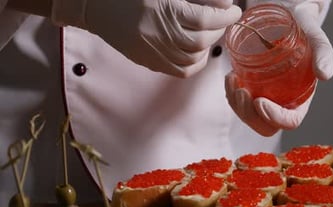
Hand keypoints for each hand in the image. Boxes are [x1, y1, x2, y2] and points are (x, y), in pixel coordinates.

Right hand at [51, 0, 241, 76]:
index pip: (204, 19)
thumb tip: (222, 4)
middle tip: (223, 20)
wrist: (94, 6)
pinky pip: (180, 70)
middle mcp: (158, 34)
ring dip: (208, 46)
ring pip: (192, 57)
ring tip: (211, 33)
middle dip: (218, 30)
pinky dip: (196, 63)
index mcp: (162, 10)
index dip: (224, 16)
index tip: (235, 11)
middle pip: (200, 40)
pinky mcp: (148, 61)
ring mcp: (152, 51)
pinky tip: (199, 51)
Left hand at [225, 1, 332, 135]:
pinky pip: (239, 104)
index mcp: (302, 98)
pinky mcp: (253, 88)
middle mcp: (284, 102)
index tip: (260, 101)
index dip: (275, 118)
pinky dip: (231, 95)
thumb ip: (323, 54)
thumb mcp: (315, 38)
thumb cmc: (303, 29)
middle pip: (266, 126)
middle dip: (250, 115)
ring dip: (237, 105)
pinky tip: (231, 78)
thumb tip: (325, 74)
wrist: (288, 17)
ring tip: (233, 81)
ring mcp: (267, 97)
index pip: (290, 121)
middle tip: (242, 92)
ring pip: (249, 117)